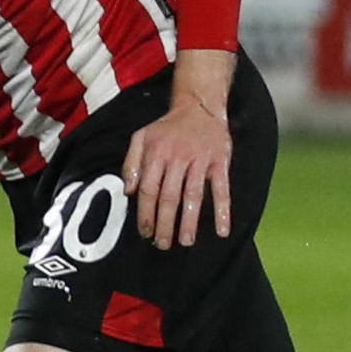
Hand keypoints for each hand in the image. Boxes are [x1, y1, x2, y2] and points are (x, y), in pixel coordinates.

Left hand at [121, 52, 235, 247]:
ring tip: (186, 241)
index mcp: (156, 153)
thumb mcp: (142, 137)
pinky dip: (223, 211)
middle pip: (169, 196)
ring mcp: (200, 160)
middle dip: (164, 223)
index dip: (145, 212)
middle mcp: (177, 157)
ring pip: (193, 196)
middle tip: (163, 244)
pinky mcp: (220, 162)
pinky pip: (222, 189)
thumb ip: (131, 163)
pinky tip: (222, 230)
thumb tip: (127, 191)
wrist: (199, 107)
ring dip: (190, 221)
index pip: (148, 189)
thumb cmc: (167, 127)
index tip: (145, 232)